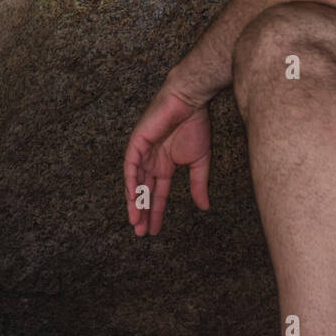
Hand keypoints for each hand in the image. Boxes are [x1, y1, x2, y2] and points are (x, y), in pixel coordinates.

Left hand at [123, 81, 211, 235]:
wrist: (190, 101)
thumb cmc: (196, 126)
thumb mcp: (200, 162)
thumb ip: (198, 185)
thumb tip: (204, 207)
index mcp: (165, 165)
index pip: (157, 193)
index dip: (155, 212)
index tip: (154, 230)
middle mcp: (151, 161)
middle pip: (143, 192)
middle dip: (142, 212)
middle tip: (141, 233)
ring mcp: (142, 152)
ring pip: (135, 182)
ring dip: (134, 202)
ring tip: (135, 222)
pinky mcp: (137, 143)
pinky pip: (130, 166)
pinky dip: (130, 182)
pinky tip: (132, 199)